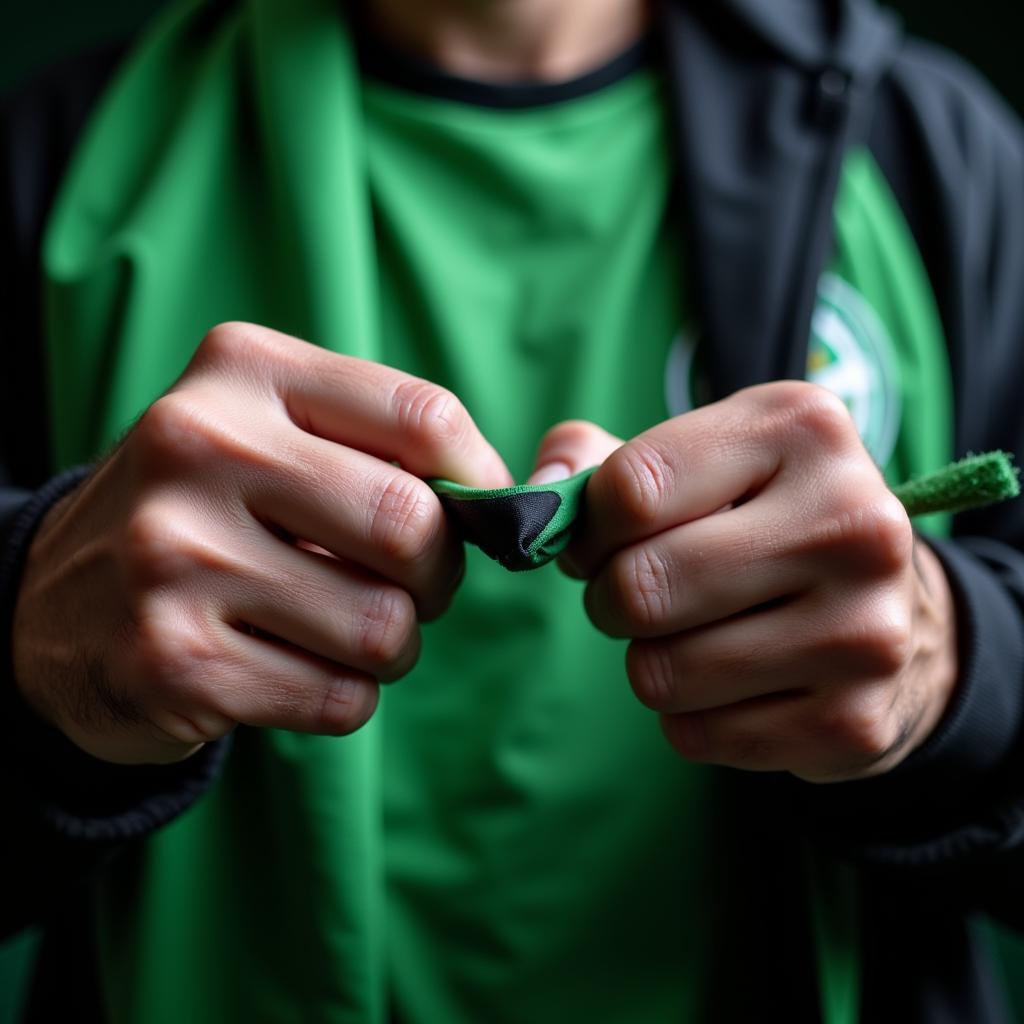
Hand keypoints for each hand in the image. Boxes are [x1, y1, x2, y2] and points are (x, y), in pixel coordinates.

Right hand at [13, 322, 510, 764]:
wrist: (56, 606)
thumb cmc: (206, 513)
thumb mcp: (268, 433)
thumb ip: (379, 445)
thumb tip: (502, 502)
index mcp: (241, 371)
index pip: (423, 416)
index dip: (479, 476)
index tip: (478, 509)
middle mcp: (199, 448)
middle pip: (413, 526)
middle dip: (439, 575)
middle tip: (410, 586)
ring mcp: (177, 558)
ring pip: (385, 626)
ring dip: (392, 646)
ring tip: (344, 630)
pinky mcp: (173, 662)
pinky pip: (341, 699)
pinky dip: (346, 697)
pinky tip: (295, 672)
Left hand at [529, 382, 958, 782]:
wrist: (883, 612)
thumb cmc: (755, 523)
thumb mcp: (690, 461)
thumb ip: (594, 461)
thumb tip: (533, 499)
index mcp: (803, 429)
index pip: (632, 488)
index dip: (586, 528)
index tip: (597, 540)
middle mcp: (854, 522)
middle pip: (641, 587)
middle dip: (610, 599)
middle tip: (634, 595)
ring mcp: (866, 629)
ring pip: (661, 673)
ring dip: (649, 662)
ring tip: (691, 635)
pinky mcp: (855, 720)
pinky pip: (697, 735)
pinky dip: (689, 717)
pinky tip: (734, 684)